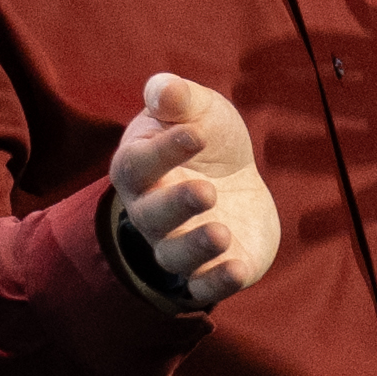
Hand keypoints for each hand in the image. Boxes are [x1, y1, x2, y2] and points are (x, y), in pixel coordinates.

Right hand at [101, 72, 281, 313]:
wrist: (232, 180)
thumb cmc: (205, 140)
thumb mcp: (198, 109)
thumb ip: (178, 98)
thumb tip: (163, 89)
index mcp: (138, 169)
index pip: (138, 165)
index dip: (163, 152)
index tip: (197, 134)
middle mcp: (150, 213)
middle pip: (151, 216)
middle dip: (176, 205)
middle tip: (207, 191)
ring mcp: (178, 244)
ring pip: (173, 256)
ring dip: (195, 247)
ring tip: (221, 233)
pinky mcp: (207, 270)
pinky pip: (203, 286)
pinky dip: (217, 283)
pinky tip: (238, 269)